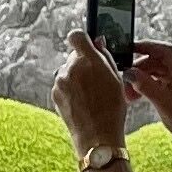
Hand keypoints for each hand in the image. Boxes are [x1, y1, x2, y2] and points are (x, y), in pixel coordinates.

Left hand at [50, 33, 135, 151]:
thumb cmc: (112, 108)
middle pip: (73, 56)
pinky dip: (70, 89)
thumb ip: (105, 56)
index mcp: (89, 60)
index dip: (82, 39)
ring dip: (76, 77)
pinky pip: (63, 84)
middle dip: (83, 63)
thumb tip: (97, 42)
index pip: (77, 36)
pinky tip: (82, 102)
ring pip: (68, 71)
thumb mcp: (116, 78)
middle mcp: (71, 68)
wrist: (97, 135)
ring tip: (90, 94)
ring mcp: (60, 81)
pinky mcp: (54, 93)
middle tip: (96, 79)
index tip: (87, 46)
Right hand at [122, 36, 171, 140]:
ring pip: (155, 68)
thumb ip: (146, 86)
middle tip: (125, 83)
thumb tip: (129, 72)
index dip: (146, 46)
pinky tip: (136, 94)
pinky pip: (157, 76)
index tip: (128, 48)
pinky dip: (146, 83)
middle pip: (158, 59)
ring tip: (130, 94)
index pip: (166, 50)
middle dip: (139, 70)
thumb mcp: (164, 104)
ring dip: (140, 79)